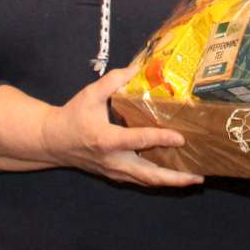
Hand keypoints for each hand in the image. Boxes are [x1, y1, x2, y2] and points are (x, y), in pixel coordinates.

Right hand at [38, 69, 202, 189]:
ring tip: (193, 179)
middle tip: (197, 177)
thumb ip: (112, 81)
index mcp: (106, 140)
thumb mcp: (89, 95)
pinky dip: (158, 179)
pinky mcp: (115, 174)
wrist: (53, 142)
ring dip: (169, 182)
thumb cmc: (72, 116)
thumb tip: (136, 68)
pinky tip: (174, 175)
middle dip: (173, 178)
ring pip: (145, 181)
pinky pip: (140, 179)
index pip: (138, 141)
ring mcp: (114, 171)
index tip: (181, 138)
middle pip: (148, 174)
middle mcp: (113, 160)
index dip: (160, 138)